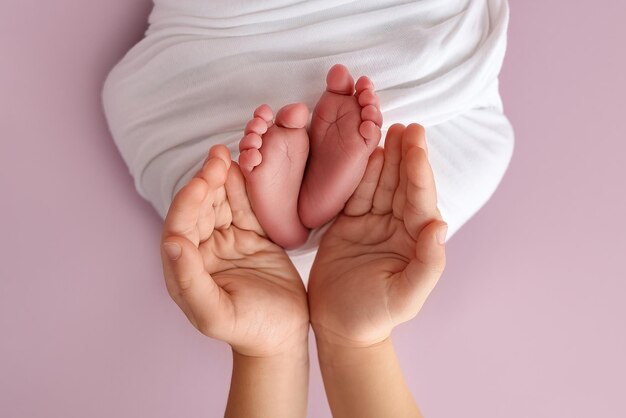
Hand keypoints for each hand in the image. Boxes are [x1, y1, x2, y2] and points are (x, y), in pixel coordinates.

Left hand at [160, 145, 308, 356]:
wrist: (284, 336)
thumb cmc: (249, 331)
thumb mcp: (216, 313)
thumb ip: (190, 280)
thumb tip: (172, 244)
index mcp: (186, 269)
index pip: (180, 227)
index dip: (188, 202)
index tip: (201, 180)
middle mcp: (203, 251)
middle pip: (201, 208)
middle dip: (206, 180)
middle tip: (218, 156)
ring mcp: (228, 242)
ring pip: (223, 203)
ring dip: (224, 179)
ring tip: (229, 154)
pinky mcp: (253, 237)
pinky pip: (248, 208)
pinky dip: (247, 189)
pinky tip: (247, 169)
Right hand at [308, 124, 447, 347]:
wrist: (339, 327)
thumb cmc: (374, 317)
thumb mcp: (406, 296)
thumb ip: (428, 263)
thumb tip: (440, 224)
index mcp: (414, 241)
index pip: (419, 199)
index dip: (418, 170)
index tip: (416, 141)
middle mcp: (396, 228)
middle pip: (402, 185)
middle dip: (404, 156)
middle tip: (405, 126)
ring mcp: (372, 224)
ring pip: (379, 185)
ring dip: (383, 159)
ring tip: (384, 130)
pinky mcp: (348, 225)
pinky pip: (355, 195)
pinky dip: (358, 175)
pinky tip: (362, 154)